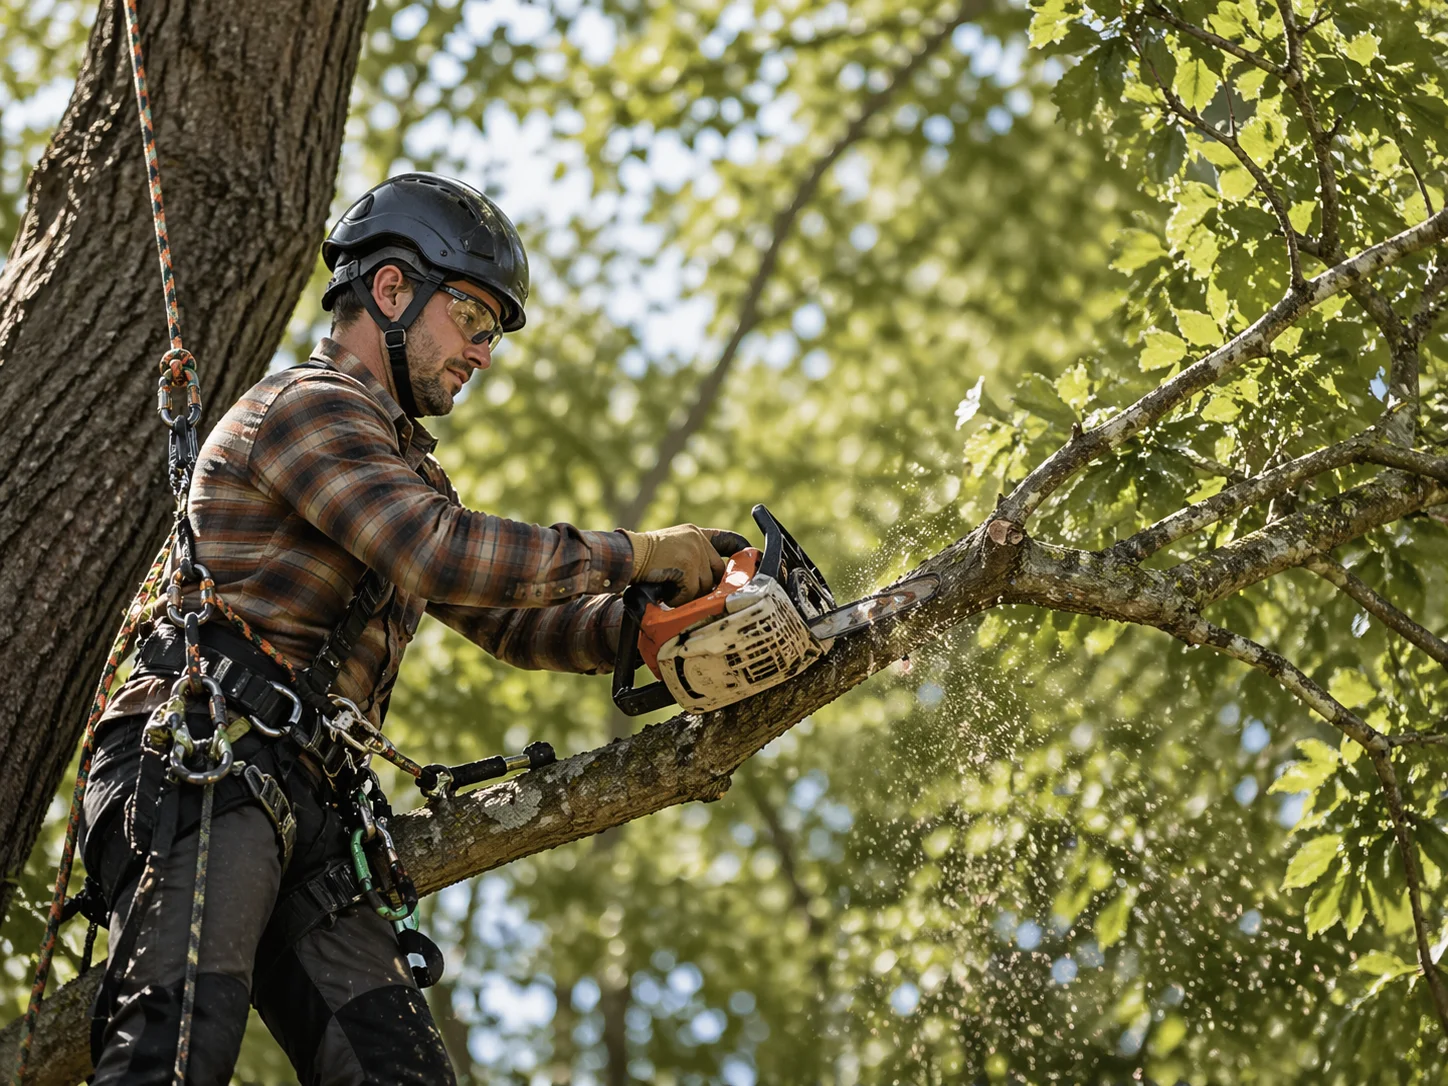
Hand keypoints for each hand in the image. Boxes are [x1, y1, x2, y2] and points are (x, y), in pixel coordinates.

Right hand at [621, 525, 751, 604]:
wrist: (624, 556)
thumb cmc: (641, 560)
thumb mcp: (670, 550)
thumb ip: (691, 558)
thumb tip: (711, 584)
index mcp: (694, 533)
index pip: (725, 540)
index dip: (739, 551)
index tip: (749, 557)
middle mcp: (697, 539)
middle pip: (716, 572)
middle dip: (705, 587)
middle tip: (686, 594)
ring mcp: (694, 551)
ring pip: (705, 585)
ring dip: (688, 595)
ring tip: (669, 591)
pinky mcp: (688, 565)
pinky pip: (692, 591)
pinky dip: (678, 598)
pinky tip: (665, 593)